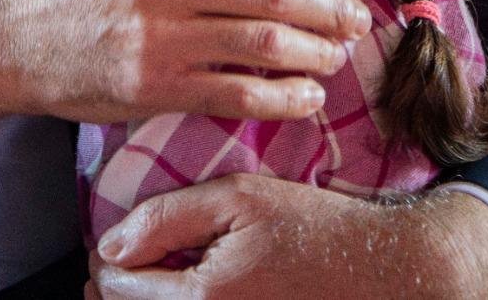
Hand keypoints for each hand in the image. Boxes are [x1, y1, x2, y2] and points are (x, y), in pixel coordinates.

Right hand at [0, 0, 371, 138]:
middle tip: (356, 21)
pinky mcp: (153, 85)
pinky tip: (306, 98)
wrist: (11, 33)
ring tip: (335, 57)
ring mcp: (160, 34)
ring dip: (314, 53)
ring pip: (264, 43)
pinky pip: (236, 93)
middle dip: (328, 9)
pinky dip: (282, 98)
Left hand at [86, 176, 487, 299]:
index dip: (107, 259)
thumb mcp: (238, 197)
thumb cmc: (313, 228)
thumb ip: (167, 217)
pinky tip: (182, 290)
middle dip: (117, 286)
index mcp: (203, 297)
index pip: (118, 286)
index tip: (116, 242)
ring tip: (147, 276)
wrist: (379, 270)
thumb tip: (111, 244)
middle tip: (124, 259)